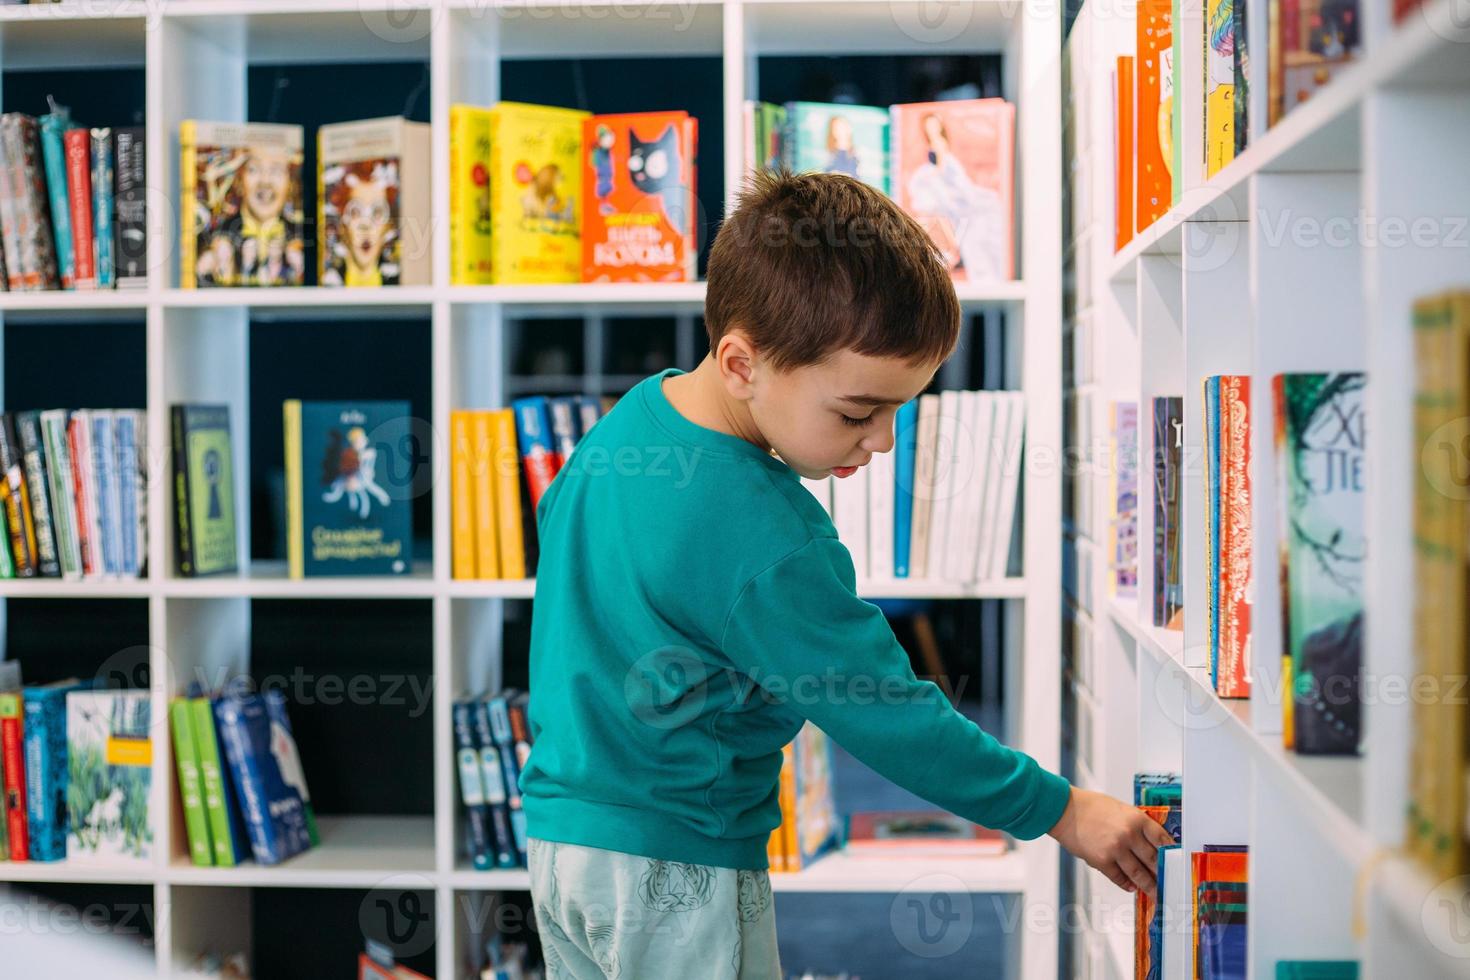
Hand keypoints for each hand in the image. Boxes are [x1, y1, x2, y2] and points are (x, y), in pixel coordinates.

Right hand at [1046, 786, 1175, 899]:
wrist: (1064, 810)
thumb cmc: (1090, 806)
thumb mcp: (1120, 809)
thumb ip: (1135, 824)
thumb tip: (1149, 842)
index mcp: (1136, 819)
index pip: (1162, 839)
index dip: (1171, 852)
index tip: (1176, 861)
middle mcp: (1129, 835)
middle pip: (1153, 859)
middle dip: (1162, 873)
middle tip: (1169, 882)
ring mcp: (1116, 850)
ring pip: (1139, 874)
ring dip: (1149, 885)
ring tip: (1155, 892)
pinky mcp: (1101, 861)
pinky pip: (1119, 877)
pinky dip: (1126, 884)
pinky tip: (1131, 887)